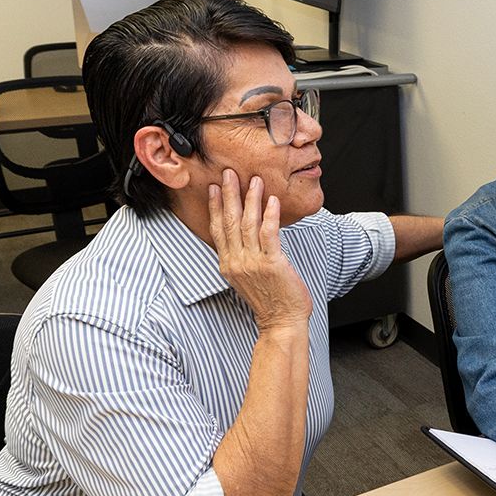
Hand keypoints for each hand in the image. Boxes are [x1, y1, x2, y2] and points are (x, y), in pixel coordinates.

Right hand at [208, 169, 311, 329]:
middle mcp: (236, 262)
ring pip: (248, 224)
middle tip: (228, 173)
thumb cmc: (270, 300)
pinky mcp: (271, 263)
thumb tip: (244, 237)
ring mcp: (252, 263)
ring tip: (254, 181)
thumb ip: (241, 257)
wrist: (281, 321)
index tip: (213, 188)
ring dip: (251, 199)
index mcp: (228, 264)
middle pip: (229, 222)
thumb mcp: (247, 277)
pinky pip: (269, 234)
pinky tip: (272, 201)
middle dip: (228, 195)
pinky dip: (270, 215)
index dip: (215, 207)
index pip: (217, 229)